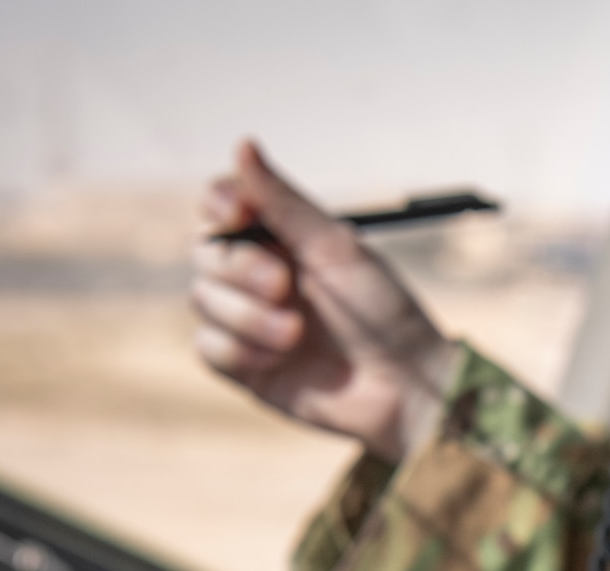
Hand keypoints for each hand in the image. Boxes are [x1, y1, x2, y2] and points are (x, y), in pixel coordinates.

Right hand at [192, 139, 459, 461]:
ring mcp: (248, 322)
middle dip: (241, 267)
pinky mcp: (245, 368)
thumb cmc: (384, 313)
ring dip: (248, 316)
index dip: (220, 203)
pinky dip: (241, 350)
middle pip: (206, 252)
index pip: (221, 206)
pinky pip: (210, 348)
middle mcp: (259, 276)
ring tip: (296, 333)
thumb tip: (243, 144)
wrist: (405, 387)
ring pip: (203, 300)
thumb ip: (284, 202)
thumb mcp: (336, 248)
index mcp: (281, 239)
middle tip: (284, 285)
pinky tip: (280, 359)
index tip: (239, 210)